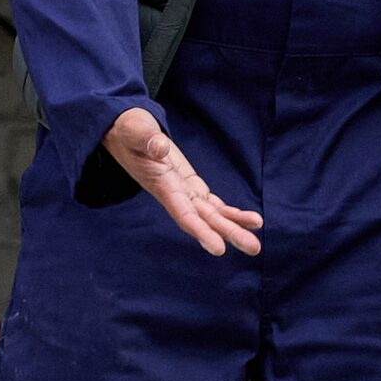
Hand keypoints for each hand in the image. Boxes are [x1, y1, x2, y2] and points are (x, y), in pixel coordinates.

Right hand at [102, 107, 262, 256]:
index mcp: (161, 185)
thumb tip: (159, 147)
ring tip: (256, 242)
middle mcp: (174, 195)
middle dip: (228, 233)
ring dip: (234, 227)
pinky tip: (251, 222)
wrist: (124, 132)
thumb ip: (147, 139)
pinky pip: (212, 204)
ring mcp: (183, 192)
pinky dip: (231, 213)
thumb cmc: (129, 131)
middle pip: (204, 219)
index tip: (219, 249)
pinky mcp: (190, 185)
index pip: (183, 214)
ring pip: (211, 215)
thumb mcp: (135, 131)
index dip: (201, 231)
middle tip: (253, 248)